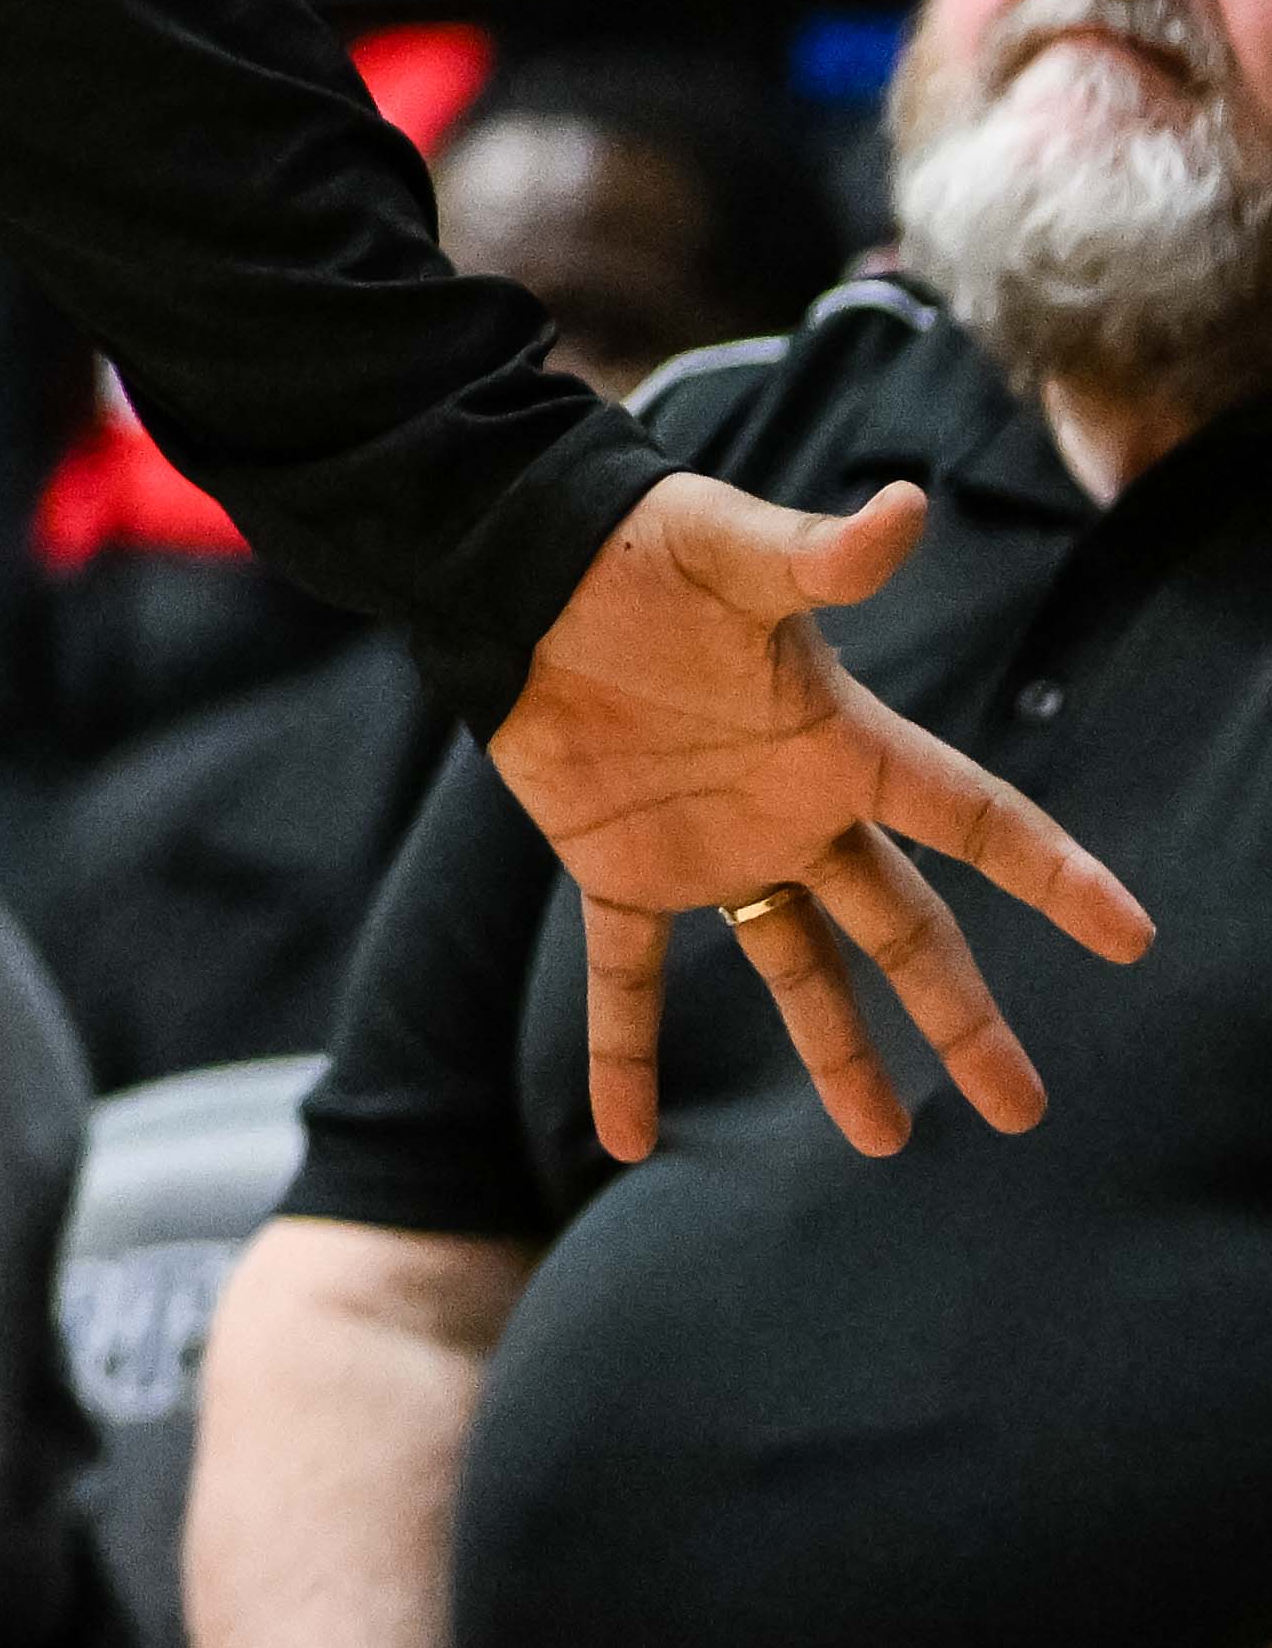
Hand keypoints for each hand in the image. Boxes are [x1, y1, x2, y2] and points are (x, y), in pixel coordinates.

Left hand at [487, 471, 1156, 1161]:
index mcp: (840, 743)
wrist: (517, 565)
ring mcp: (712, 845)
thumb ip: (821, 554)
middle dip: (965, 1014)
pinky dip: (623, 1053)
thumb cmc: (637, 548)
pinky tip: (623, 1134)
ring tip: (885, 1140)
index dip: (1052, 872)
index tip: (1130, 935)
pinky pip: (628, 976)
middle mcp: (794, 808)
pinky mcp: (616, 864)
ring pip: (796, 965)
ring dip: (840, 1051)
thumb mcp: (733, 551)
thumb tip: (906, 507)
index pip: (973, 817)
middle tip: (1024, 1107)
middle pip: (904, 924)